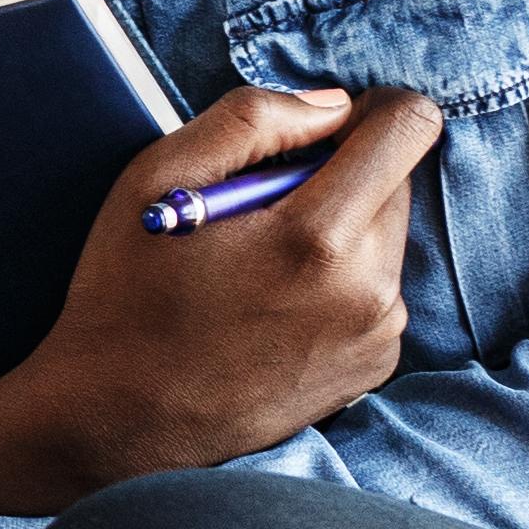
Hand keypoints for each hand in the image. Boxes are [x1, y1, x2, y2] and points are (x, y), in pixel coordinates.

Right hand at [0, 82, 441, 514]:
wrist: (117, 423)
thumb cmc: (127, 296)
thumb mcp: (158, 177)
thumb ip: (252, 119)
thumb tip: (334, 106)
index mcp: (319, 237)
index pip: (410, 128)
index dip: (370, 107)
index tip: (323, 128)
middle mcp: (368, 290)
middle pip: (396, 180)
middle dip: (340, 173)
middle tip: (260, 206)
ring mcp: (378, 336)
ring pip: (386, 234)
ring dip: (340, 225)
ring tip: (258, 262)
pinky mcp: (375, 367)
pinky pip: (378, 286)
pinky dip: (341, 276)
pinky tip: (273, 303)